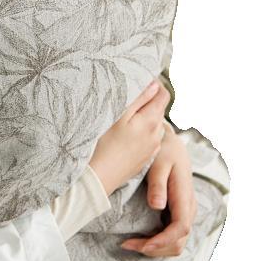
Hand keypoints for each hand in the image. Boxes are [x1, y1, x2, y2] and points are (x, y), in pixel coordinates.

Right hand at [89, 78, 169, 195]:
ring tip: (124, 119)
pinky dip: (141, 133)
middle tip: (127, 99)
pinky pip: (148, 140)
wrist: (97, 178)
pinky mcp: (144, 160)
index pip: (164, 95)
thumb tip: (154, 84)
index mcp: (151, 121)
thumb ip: (138, 98)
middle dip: (147, 102)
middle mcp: (157, 135)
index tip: (141, 82)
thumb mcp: (118, 115)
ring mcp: (152, 149)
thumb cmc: (103, 145)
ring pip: (153, 126)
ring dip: (144, 119)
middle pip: (158, 110)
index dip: (155, 85)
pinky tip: (125, 137)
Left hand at [121, 122, 196, 256]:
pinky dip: (155, 243)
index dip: (163, 241)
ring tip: (129, 243)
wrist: (170, 145)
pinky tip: (137, 238)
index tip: (143, 245)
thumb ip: (158, 184)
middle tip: (127, 244)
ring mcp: (184, 214)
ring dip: (154, 249)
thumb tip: (157, 206)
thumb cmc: (164, 152)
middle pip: (178, 242)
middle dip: (154, 248)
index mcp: (185, 196)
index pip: (181, 228)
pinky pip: (170, 237)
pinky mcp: (176, 215)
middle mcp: (188, 209)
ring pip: (175, 244)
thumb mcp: (158, 164)